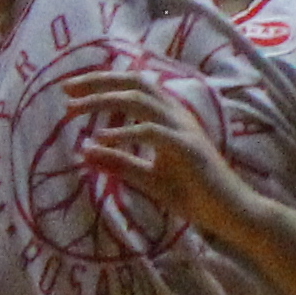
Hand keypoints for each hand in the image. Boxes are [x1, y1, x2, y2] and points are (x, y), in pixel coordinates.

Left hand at [67, 59, 244, 234]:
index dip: (102, 82)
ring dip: (105, 101)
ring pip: (142, 100)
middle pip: (136, 83)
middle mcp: (177, 116)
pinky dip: (125, 133)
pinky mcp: (189, 149)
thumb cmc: (194, 194)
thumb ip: (119, 163)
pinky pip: (153, 132)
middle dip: (99, 81)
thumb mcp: (148, 178)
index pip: (134, 86)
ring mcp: (184, 130)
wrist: (230, 213)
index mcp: (168, 117)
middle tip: (65, 89)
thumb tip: (84, 151)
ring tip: (74, 110)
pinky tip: (102, 138)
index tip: (69, 89)